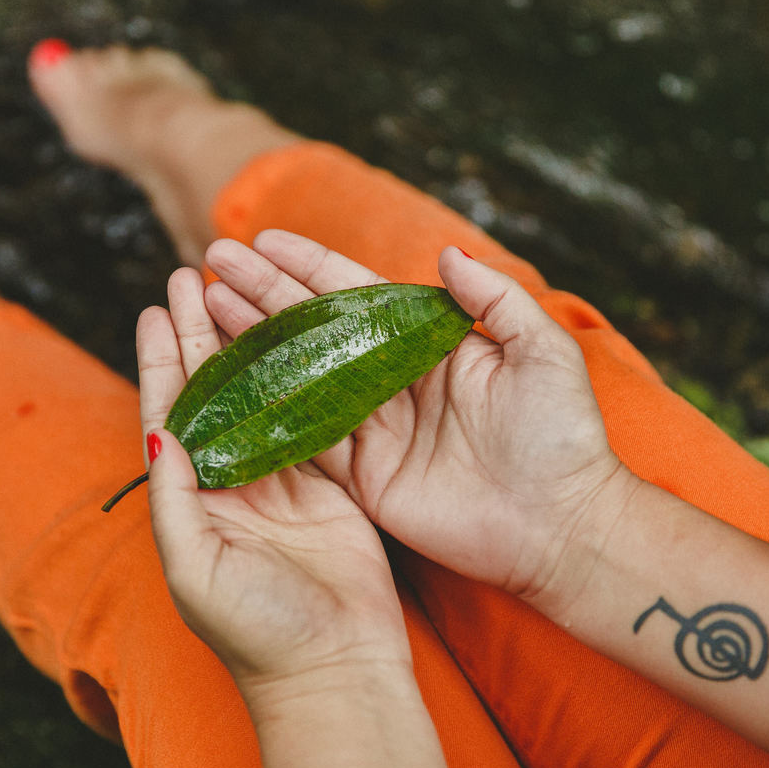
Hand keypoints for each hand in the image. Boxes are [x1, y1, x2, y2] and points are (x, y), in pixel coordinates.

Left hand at [138, 267, 412, 690]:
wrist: (335, 669)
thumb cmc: (256, 631)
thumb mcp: (196, 569)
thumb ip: (174, 501)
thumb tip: (158, 434)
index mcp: (193, 501)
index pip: (170, 415)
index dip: (161, 361)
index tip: (155, 309)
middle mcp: (233, 484)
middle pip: (214, 391)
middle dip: (200, 334)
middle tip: (192, 275)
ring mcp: (283, 481)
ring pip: (263, 394)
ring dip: (248, 342)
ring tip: (237, 288)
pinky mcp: (330, 485)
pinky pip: (314, 417)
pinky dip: (304, 375)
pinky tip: (297, 334)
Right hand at [202, 231, 631, 608]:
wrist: (562, 527)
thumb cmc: (562, 436)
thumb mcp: (543, 352)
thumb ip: (494, 299)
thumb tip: (446, 252)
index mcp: (428, 345)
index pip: (356, 293)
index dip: (308, 265)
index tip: (261, 240)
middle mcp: (391, 380)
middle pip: (314, 327)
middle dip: (264, 293)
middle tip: (213, 262)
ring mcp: (373, 428)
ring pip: (297, 375)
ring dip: (252, 341)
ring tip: (206, 305)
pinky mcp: (363, 476)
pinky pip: (303, 438)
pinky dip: (265, 412)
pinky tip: (226, 382)